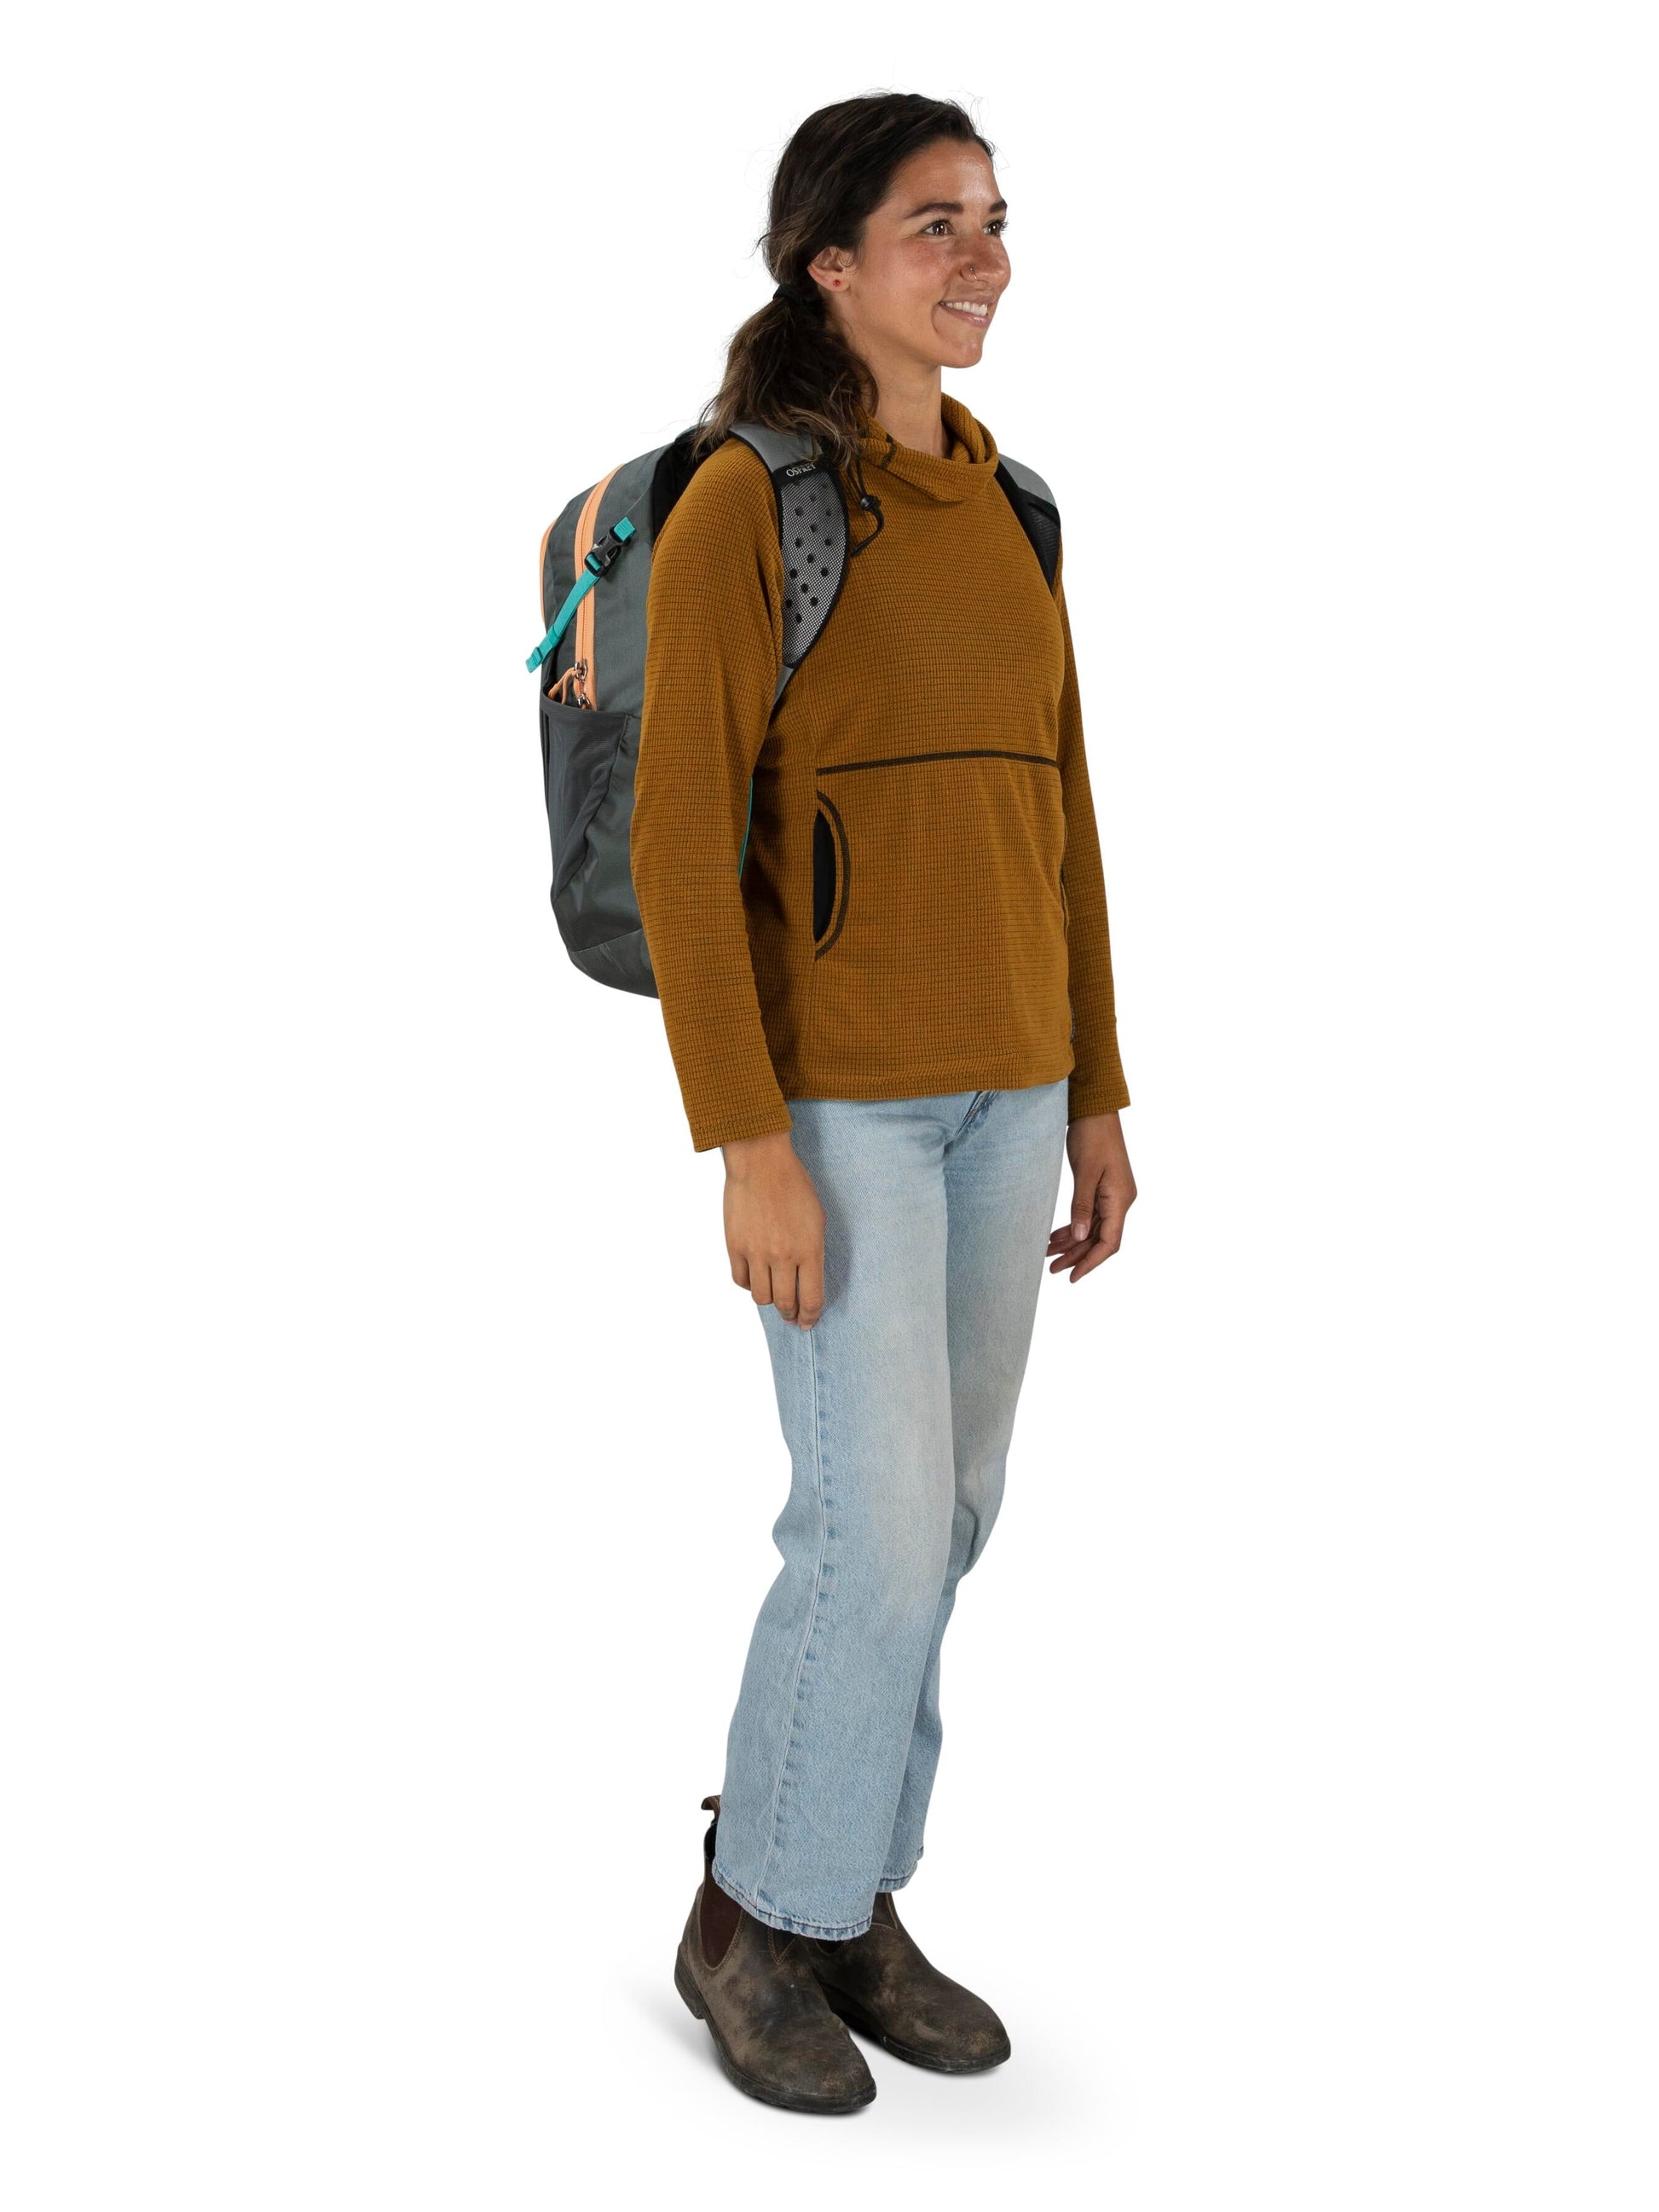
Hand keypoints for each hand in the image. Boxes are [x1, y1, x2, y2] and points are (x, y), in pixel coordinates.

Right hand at [721, 1130, 826, 1327]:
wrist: (760, 1162)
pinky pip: (740, 1280)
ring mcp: (756, 1253)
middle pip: (785, 1303)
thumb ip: (813, 1251)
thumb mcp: (817, 1218)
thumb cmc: (794, 1185)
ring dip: (769, 1301)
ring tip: (773, 1295)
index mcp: (809, 1250)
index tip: (808, 1322)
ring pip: (761, 1297)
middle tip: (792, 1316)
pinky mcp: (734, 1246)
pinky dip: (749, 1284)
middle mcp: (782, 1256)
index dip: (811, 1316)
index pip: (812, 1298)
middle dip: (791, 1315)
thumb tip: (807, 1280)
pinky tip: (756, 1277)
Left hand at [1048, 1111, 1135, 1281]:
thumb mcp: (1085, 1172)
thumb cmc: (1092, 1136)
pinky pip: (1089, 1216)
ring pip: (1092, 1229)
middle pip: (1100, 1239)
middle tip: (1052, 1269)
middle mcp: (1120, 1201)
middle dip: (1077, 1256)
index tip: (1072, 1277)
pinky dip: (1073, 1227)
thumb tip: (1079, 1237)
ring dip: (1073, 1243)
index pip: (1109, 1242)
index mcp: (1120, 1199)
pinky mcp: (1102, 1189)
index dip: (1091, 1262)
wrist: (1095, 1109)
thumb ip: (1081, 1206)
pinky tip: (1056, 1236)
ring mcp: (1111, 1195)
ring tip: (1048, 1254)